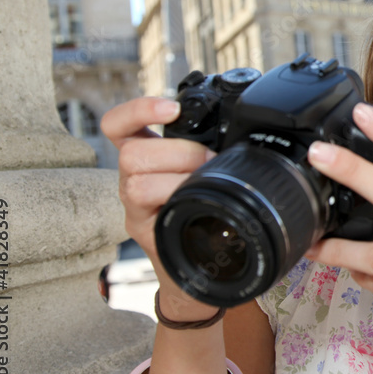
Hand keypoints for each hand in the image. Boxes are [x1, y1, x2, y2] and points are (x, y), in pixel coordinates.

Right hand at [101, 97, 219, 316]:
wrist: (201, 264)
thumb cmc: (208, 212)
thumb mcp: (208, 173)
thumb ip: (214, 152)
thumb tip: (252, 134)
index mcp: (149, 155)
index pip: (120, 126)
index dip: (137, 110)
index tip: (171, 108)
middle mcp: (134, 177)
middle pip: (131, 153)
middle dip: (180, 152)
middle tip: (211, 162)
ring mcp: (134, 205)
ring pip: (134, 181)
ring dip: (177, 178)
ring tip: (204, 185)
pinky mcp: (141, 229)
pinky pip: (143, 211)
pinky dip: (170, 200)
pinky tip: (189, 202)